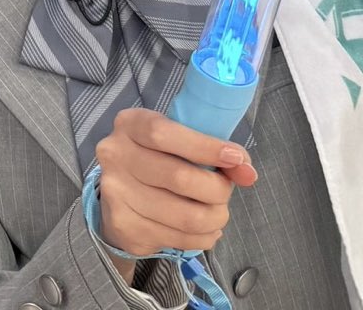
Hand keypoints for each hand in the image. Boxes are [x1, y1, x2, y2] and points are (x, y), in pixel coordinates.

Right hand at [93, 108, 257, 259]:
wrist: (120, 195)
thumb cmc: (159, 160)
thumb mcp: (181, 142)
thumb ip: (215, 150)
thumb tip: (247, 172)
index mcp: (130, 124)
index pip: (164, 134)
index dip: (204, 147)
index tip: (236, 158)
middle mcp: (115, 155)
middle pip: (179, 177)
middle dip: (217, 189)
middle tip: (226, 192)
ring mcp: (116, 192)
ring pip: (185, 215)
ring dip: (215, 218)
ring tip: (218, 214)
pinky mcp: (124, 226)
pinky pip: (179, 238)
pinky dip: (203, 237)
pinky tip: (204, 229)